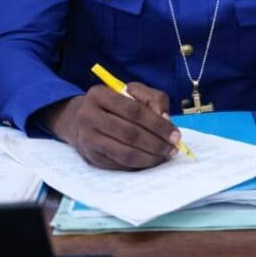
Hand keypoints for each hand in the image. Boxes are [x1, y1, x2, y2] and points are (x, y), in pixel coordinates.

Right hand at [40, 82, 178, 169]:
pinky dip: (139, 165)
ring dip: (149, 157)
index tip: (175, 134)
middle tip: (173, 148)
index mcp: (99, 94)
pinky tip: (150, 161)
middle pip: (130, 133)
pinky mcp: (91, 157)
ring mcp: (88, 139)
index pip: (133, 111)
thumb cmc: (114, 105)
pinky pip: (119, 164)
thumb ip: (153, 99)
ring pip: (125, 153)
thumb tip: (165, 119)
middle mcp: (89, 116)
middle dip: (156, 143)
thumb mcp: (132, 92)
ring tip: (164, 156)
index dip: (157, 124)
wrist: (80, 120)